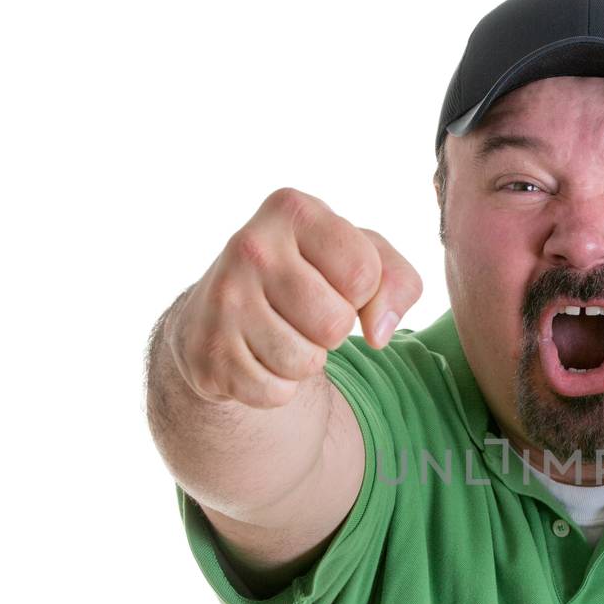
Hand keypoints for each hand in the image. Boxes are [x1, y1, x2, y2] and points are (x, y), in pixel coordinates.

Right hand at [169, 187, 422, 408]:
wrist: (220, 313)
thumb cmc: (309, 278)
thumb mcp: (362, 259)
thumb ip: (397, 281)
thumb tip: (379, 333)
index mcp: (293, 210)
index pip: (364, 274)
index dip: (364, 293)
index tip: (336, 285)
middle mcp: (249, 246)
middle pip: (336, 324)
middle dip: (334, 332)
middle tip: (307, 315)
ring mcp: (222, 299)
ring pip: (306, 363)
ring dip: (306, 362)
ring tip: (282, 334)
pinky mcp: (207, 351)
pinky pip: (274, 393)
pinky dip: (277, 388)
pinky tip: (257, 356)